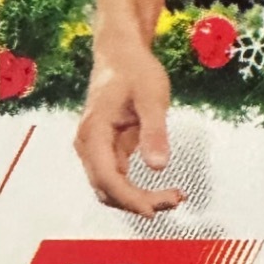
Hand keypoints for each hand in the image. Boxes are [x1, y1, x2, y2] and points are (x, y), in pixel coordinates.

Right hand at [75, 39, 184, 217]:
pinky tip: (162, 191)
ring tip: (173, 198)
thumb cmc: (135, 71)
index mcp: (93, 132)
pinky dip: (137, 190)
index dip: (130, 199)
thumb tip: (159, 167)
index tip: (156, 210)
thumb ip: (154, 131)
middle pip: (107, 189)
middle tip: (175, 200)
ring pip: (111, 188)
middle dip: (138, 202)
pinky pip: (118, 179)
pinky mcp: (107, 150)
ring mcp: (95, 149)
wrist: (121, 53)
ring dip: (137, 199)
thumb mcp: (152, 96)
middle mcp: (88, 145)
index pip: (107, 178)